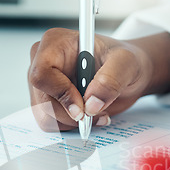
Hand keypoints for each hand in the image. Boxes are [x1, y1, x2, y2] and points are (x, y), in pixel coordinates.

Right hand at [28, 28, 169, 130]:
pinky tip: (90, 116)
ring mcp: (44, 84)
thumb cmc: (124, 61)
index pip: (41, 73)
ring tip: (97, 111)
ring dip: (73, 122)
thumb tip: (91, 104)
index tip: (82, 106)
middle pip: (42, 100)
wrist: (127, 75)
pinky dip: (72, 126)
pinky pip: (51, 124)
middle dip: (71, 113)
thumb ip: (110, 80)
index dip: (60, 93)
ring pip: (45, 116)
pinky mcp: (48, 102)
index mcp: (56, 43)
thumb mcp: (126, 63)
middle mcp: (43, 62)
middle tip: (96, 111)